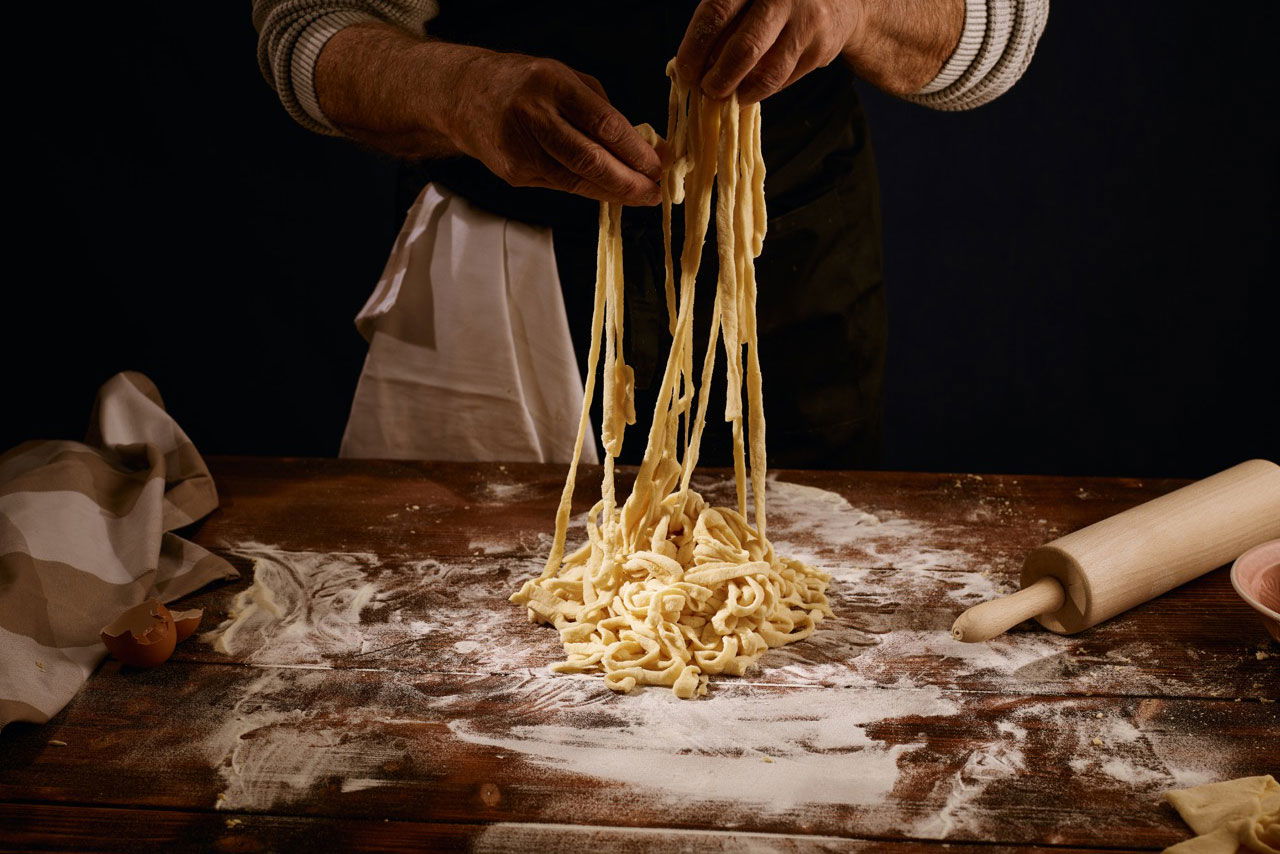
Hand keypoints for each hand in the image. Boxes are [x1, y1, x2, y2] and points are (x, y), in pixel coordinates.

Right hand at [447, 51, 660, 205]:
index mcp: (552, 85)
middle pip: (590, 160)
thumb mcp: (566, 79)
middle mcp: (534, 116)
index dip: (635, 150)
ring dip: (614, 192)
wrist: (464, 96)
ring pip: (576, 181)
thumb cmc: (525, 84)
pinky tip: (609, 190)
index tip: (659, 164)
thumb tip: (646, 147)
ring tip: (640, 195)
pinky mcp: (514, 174)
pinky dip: (590, 189)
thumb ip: (603, 111)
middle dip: (629, 181)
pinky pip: (561, 185)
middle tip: (655, 191)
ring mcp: (520, 149)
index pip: (603, 124)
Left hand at [676, 0, 862, 102]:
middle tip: (707, 90)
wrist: (837, 0)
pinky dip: (762, 90)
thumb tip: (693, 64)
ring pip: (767, 73)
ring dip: (741, 92)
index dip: (695, 47)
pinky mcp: (821, 49)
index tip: (685, 71)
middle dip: (719, 78)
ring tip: (728, 96)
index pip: (717, 13)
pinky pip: (784, 80)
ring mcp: (806, 23)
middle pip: (744, 48)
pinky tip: (750, 89)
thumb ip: (723, 19)